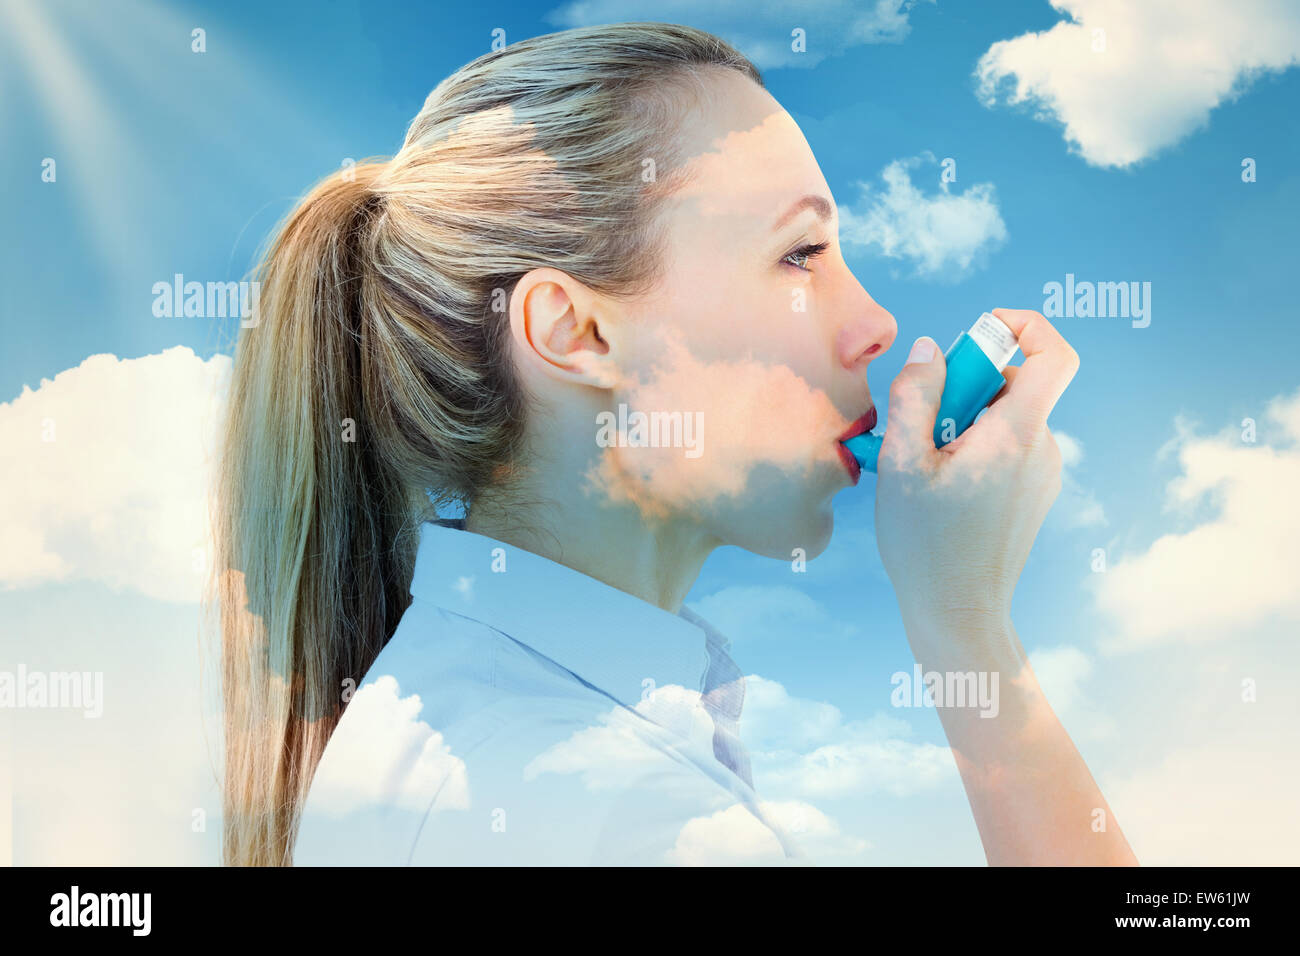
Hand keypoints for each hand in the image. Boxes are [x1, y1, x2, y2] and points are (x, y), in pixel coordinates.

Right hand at [873, 308, 1078, 632]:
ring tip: (924, 465)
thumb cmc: (926, 545)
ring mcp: (1043, 474)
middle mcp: (1043, 449)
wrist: (958, 614)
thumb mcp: (902, 464)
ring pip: (1006, 418)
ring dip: (963, 422)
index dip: (1024, 327)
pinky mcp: (1033, 494)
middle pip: (1017, 384)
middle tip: (921, 422)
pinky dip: (973, 448)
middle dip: (966, 385)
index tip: (979, 334)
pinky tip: (939, 485)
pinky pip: (1006, 448)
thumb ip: (915, 395)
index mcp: (1017, 435)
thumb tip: (929, 348)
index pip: (1054, 354)